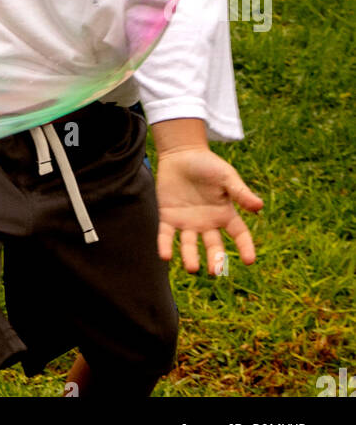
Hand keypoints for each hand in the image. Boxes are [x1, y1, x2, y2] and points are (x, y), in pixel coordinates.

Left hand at [155, 146, 263, 273]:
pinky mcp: (168, 217)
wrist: (181, 153)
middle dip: (214, 259)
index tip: (249, 261)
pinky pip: (166, 234)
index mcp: (225, 214)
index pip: (239, 234)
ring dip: (190, 257)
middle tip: (215, 271)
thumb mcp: (226, 176)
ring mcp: (187, 222)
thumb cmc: (207, 164)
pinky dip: (165, 245)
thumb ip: (240, 192)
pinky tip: (165, 256)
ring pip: (189, 244)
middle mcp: (207, 223)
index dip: (245, 247)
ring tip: (192, 268)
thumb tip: (259, 206)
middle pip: (213, 245)